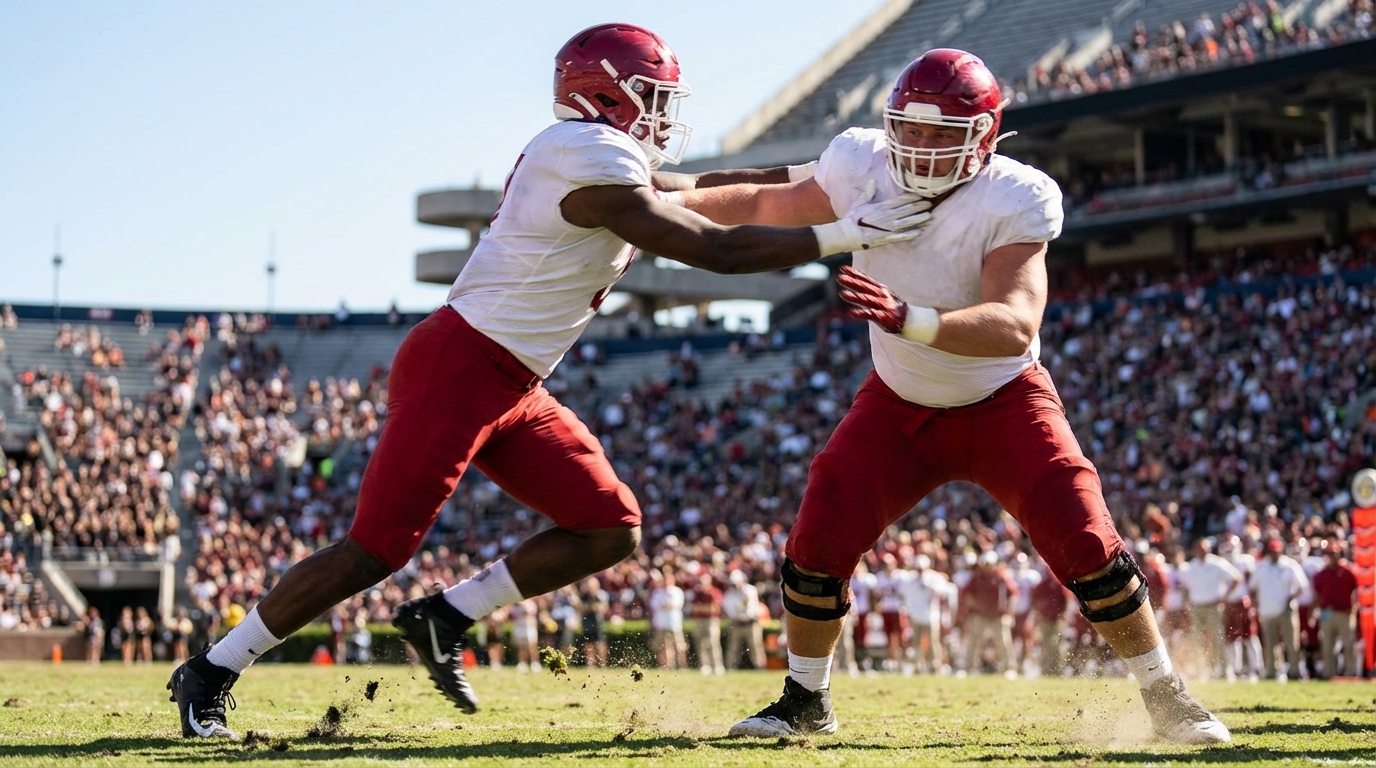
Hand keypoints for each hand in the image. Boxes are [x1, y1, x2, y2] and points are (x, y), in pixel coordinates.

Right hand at [812, 181, 930, 255]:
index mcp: (882, 206)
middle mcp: (888, 215)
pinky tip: (920, 232)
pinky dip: (911, 234)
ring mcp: (888, 227)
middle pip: (908, 209)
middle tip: (930, 203)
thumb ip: (868, 192)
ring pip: (908, 221)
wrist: (847, 234)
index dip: (913, 197)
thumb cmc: (852, 218)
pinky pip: (902, 236)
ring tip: (929, 215)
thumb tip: (873, 182)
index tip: (921, 194)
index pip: (901, 199)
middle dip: (920, 206)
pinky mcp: (886, 238)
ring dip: (919, 218)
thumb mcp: (860, 202)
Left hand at [837, 265, 907, 332]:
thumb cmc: (893, 307)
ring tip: (842, 293)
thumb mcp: (882, 295)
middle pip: (865, 287)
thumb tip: (856, 280)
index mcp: (880, 289)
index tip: (843, 268)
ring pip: (866, 300)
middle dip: (852, 282)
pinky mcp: (884, 317)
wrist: (910, 320)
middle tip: (839, 277)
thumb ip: (870, 288)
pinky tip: (852, 313)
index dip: (855, 273)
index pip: (866, 279)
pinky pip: (871, 314)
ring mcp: (883, 306)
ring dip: (854, 297)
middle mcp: (881, 295)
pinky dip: (861, 313)